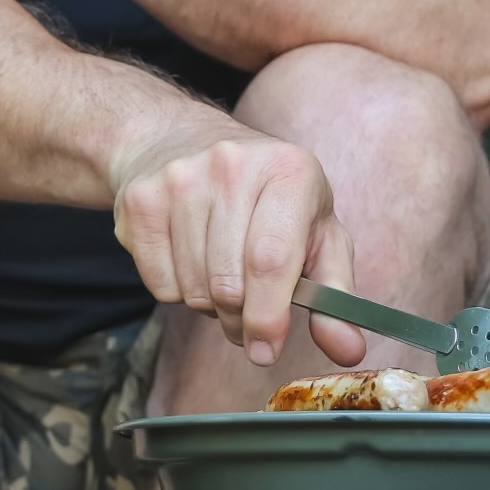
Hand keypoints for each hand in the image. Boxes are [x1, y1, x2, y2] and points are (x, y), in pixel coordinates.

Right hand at [111, 115, 365, 368]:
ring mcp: (179, 179)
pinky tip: (188, 258)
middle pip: (229, 286)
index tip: (266, 349)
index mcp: (288, 171)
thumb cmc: (265, 196)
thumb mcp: (315, 232)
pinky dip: (177, 290)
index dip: (268, 317)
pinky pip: (158, 285)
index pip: (271, 261)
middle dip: (240, 319)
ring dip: (210, 305)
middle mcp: (231, 166)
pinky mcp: (139, 200)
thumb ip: (335, 295)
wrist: (181, 140)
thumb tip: (349, 350)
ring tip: (221, 274)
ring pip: (193, 290)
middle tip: (248, 311)